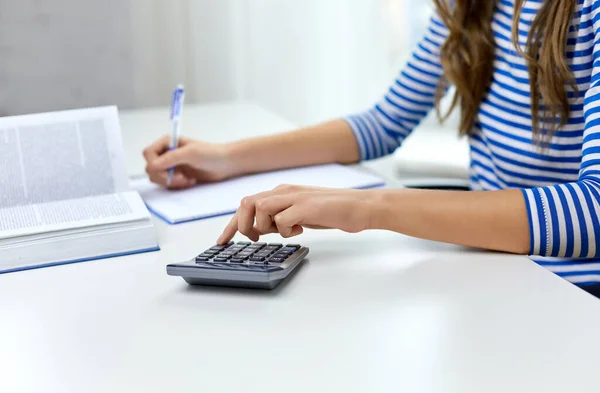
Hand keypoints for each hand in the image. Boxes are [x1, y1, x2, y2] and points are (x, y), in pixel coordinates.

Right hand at [143, 136, 233, 188]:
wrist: (225, 164)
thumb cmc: (211, 153)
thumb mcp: (191, 153)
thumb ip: (171, 158)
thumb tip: (153, 166)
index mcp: (167, 143)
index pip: (148, 154)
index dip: (154, 164)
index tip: (168, 170)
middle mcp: (166, 154)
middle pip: (150, 168)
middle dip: (164, 176)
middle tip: (180, 177)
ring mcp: (171, 166)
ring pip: (157, 178)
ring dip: (171, 182)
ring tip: (187, 179)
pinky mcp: (176, 177)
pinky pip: (167, 185)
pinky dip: (176, 186)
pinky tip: (189, 182)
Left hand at [217, 185, 373, 243]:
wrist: (360, 206)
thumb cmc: (333, 211)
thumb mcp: (300, 213)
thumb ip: (281, 216)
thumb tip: (264, 228)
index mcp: (282, 191)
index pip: (247, 204)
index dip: (232, 224)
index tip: (222, 241)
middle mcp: (285, 191)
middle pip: (247, 203)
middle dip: (244, 225)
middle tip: (257, 239)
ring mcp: (295, 198)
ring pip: (260, 209)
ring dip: (265, 227)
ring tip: (283, 232)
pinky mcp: (306, 207)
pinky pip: (282, 219)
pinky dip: (285, 230)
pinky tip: (300, 231)